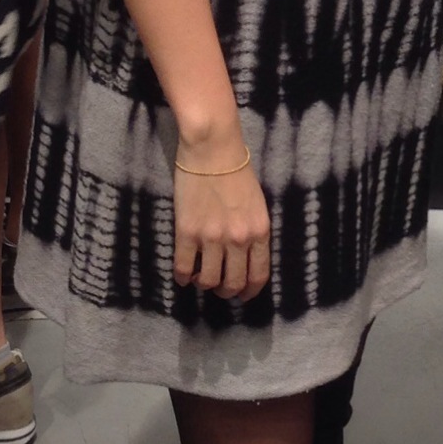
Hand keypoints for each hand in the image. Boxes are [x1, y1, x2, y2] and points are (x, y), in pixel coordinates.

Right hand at [173, 139, 271, 299]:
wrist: (213, 148)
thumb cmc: (237, 170)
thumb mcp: (257, 204)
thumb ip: (254, 231)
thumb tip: (246, 257)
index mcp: (259, 231)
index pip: (259, 275)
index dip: (250, 292)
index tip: (243, 295)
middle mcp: (238, 239)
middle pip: (233, 283)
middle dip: (226, 292)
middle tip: (220, 288)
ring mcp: (212, 237)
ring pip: (208, 280)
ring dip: (204, 284)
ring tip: (200, 278)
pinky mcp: (187, 231)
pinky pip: (184, 267)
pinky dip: (183, 276)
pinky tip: (183, 275)